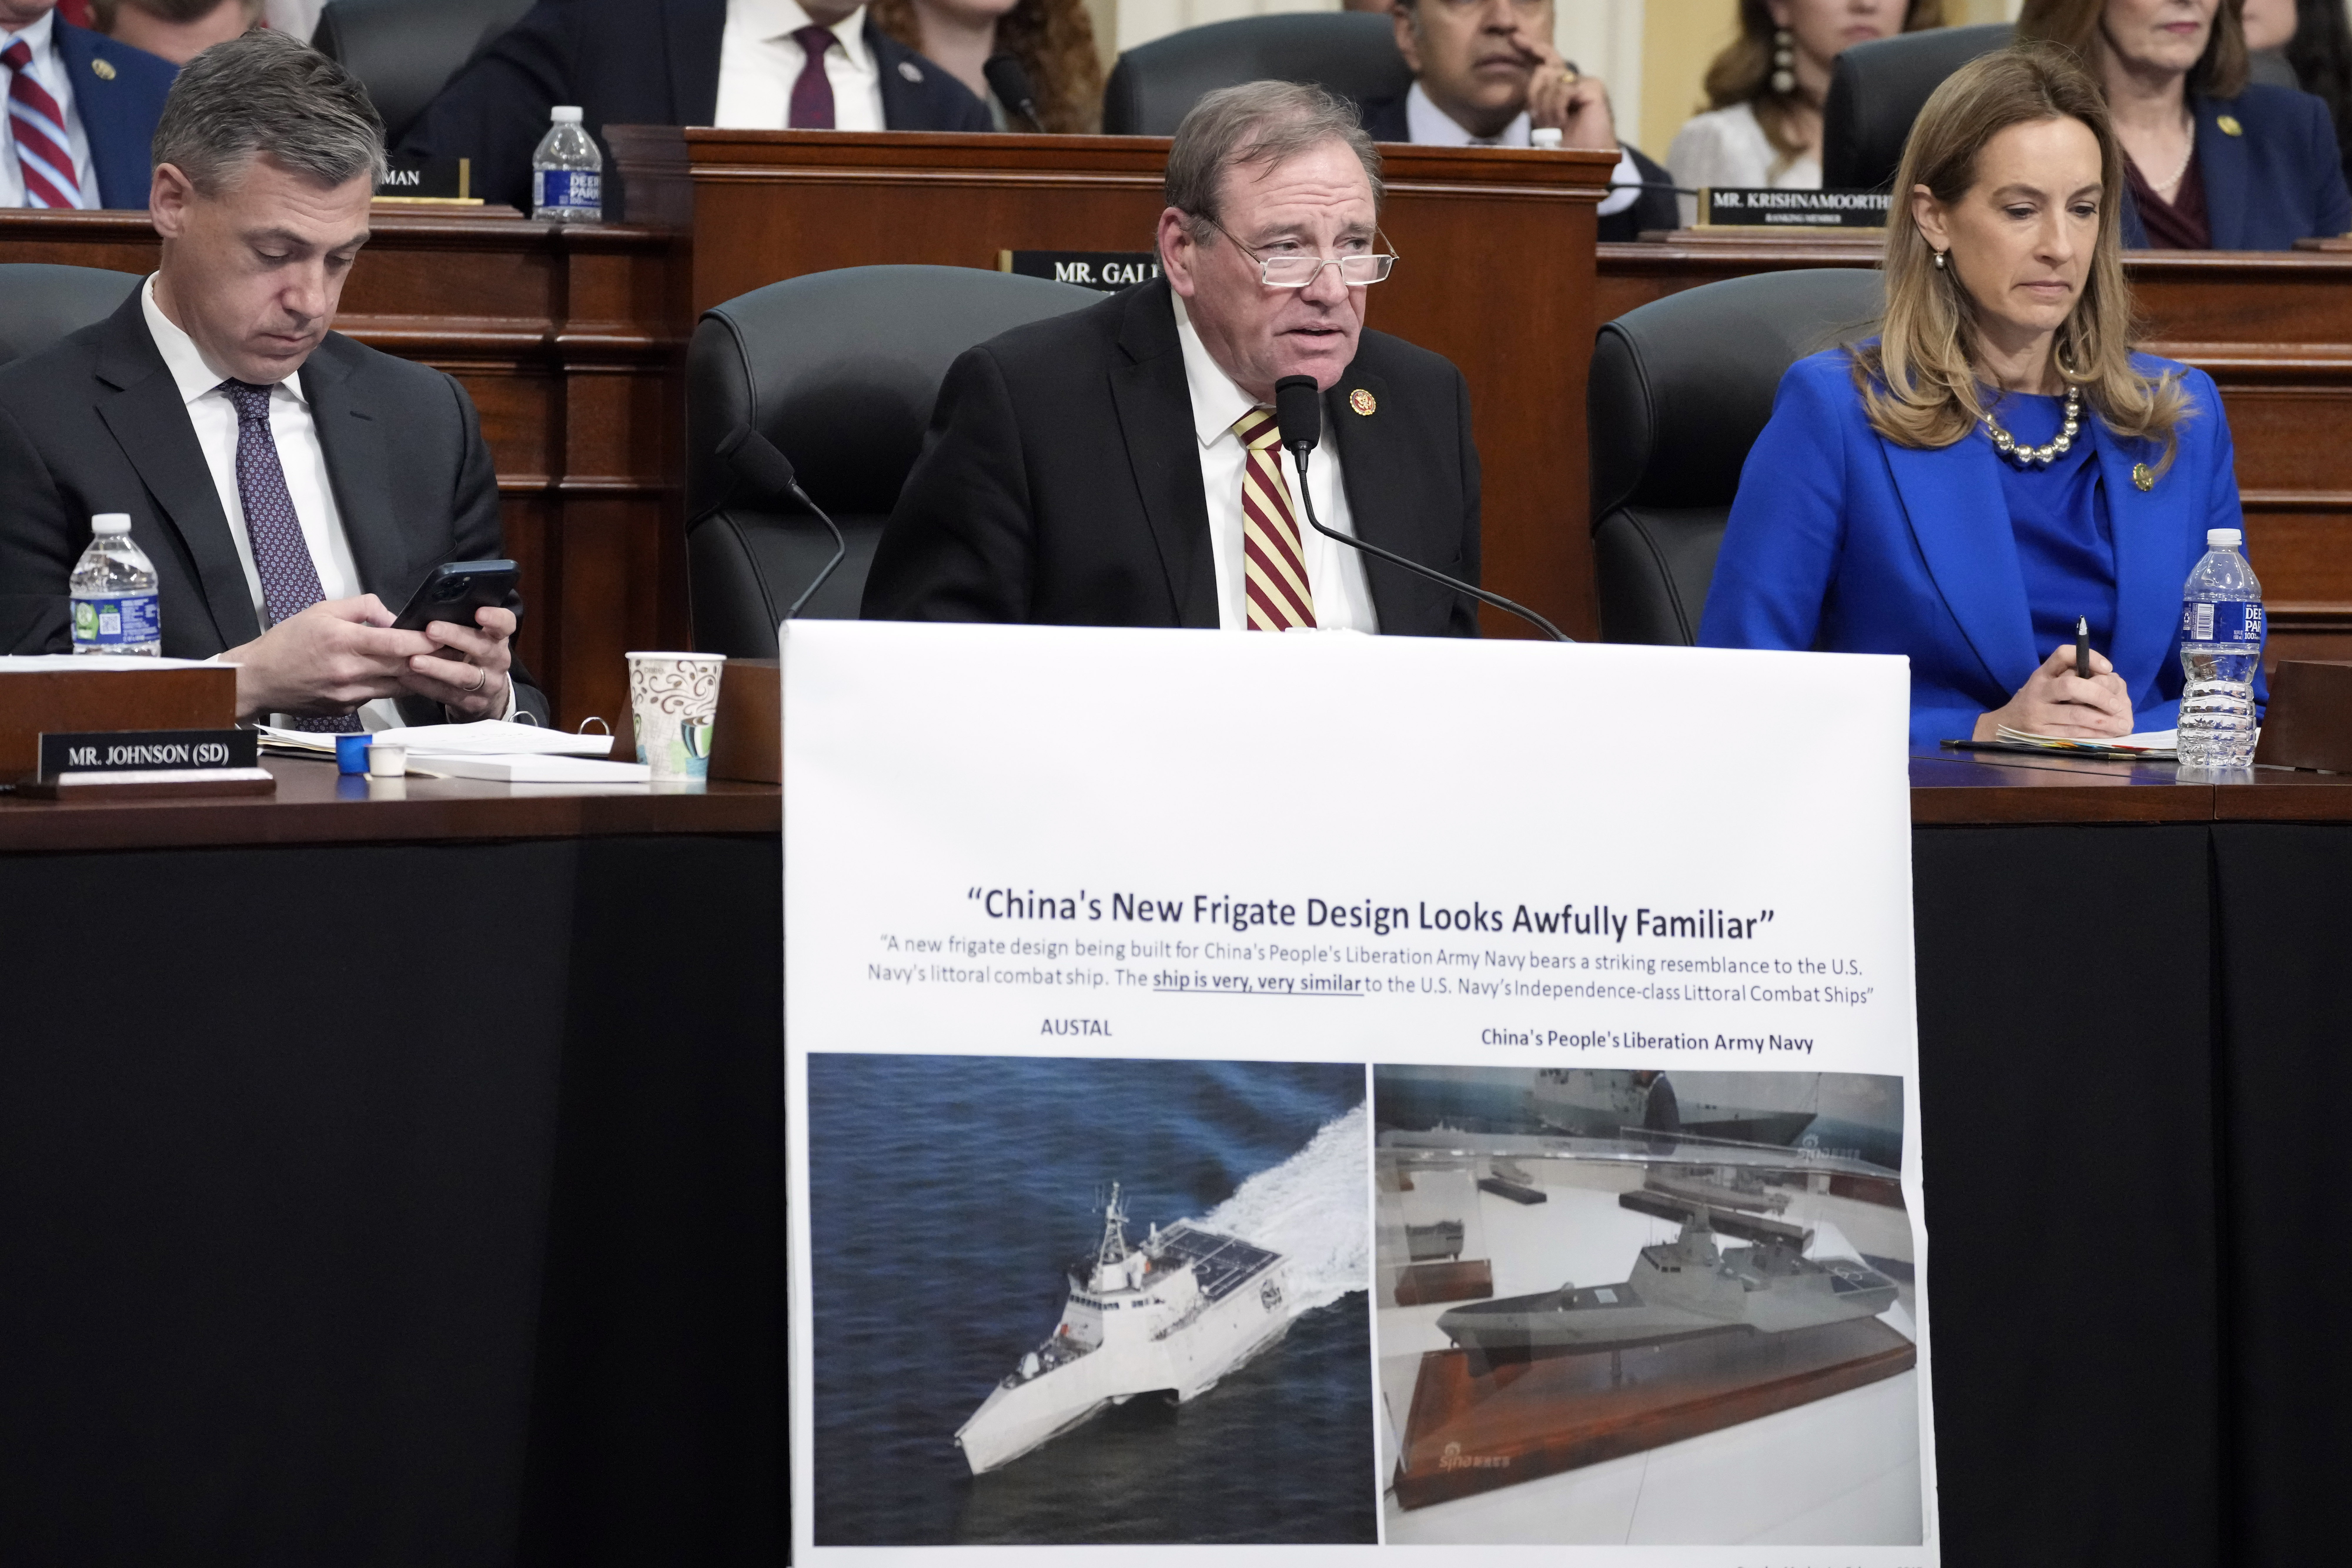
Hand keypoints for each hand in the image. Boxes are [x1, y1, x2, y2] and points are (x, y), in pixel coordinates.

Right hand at [222, 595, 436, 721]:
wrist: (258, 679)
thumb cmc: (287, 642)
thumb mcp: (322, 610)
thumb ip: (362, 608)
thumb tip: (392, 617)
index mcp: (343, 641)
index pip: (396, 643)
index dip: (426, 641)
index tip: (445, 635)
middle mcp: (349, 671)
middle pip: (404, 667)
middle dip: (433, 660)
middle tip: (456, 652)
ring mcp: (349, 694)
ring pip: (398, 687)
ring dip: (420, 677)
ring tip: (440, 666)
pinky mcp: (348, 709)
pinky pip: (379, 696)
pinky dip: (391, 687)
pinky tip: (401, 678)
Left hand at [399, 604, 515, 719]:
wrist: (488, 696)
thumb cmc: (474, 657)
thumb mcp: (477, 639)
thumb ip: (463, 624)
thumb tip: (428, 606)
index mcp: (498, 639)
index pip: (506, 624)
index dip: (496, 619)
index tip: (479, 613)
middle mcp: (497, 660)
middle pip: (482, 647)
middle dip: (456, 637)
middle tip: (431, 629)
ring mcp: (487, 684)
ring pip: (464, 675)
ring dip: (438, 667)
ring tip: (414, 660)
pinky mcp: (472, 703)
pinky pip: (447, 695)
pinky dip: (426, 686)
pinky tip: (407, 678)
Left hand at [1512, 26, 1616, 149]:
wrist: (1587, 162)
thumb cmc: (1567, 146)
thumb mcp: (1543, 119)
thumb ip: (1537, 97)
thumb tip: (1527, 77)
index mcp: (1562, 86)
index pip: (1545, 59)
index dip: (1531, 47)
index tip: (1513, 39)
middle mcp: (1574, 80)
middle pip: (1543, 69)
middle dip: (1534, 96)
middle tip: (1539, 119)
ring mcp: (1586, 82)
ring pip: (1550, 80)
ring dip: (1545, 108)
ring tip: (1553, 127)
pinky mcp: (1593, 88)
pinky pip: (1563, 89)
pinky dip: (1556, 108)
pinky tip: (1561, 123)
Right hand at [1972, 643, 2134, 740]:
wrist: (2006, 725)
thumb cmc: (2037, 701)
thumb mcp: (2048, 683)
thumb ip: (2072, 677)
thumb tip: (2109, 679)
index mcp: (2043, 673)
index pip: (2063, 655)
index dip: (2090, 658)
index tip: (2109, 669)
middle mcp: (2038, 690)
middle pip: (2071, 686)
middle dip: (2100, 695)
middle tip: (2117, 705)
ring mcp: (2037, 713)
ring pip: (2075, 714)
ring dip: (2103, 720)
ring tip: (2122, 724)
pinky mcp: (2040, 733)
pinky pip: (2072, 733)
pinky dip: (2093, 733)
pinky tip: (2107, 734)